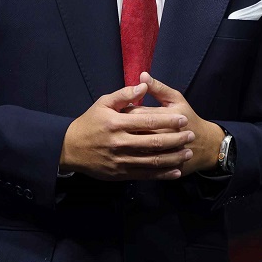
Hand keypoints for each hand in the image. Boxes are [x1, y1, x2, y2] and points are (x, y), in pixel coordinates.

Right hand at [60, 82, 195, 179]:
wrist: (70, 149)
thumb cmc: (89, 123)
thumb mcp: (102, 103)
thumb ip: (123, 95)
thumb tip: (143, 86)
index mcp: (116, 123)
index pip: (148, 122)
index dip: (168, 121)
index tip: (183, 119)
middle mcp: (120, 143)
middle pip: (154, 142)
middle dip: (176, 139)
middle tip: (191, 136)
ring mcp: (121, 160)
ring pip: (152, 161)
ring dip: (173, 158)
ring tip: (188, 153)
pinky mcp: (121, 174)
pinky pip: (146, 175)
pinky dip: (162, 174)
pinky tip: (175, 171)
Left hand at [127, 73, 225, 175]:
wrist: (204, 146)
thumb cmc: (188, 118)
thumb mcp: (176, 99)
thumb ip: (158, 88)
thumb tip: (142, 76)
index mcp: (165, 115)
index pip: (136, 112)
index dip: (125, 111)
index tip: (120, 110)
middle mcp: (162, 134)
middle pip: (133, 131)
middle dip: (123, 128)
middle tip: (117, 124)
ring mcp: (162, 152)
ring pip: (136, 148)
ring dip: (127, 143)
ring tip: (123, 137)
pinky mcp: (162, 165)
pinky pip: (142, 163)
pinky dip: (134, 157)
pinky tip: (131, 152)